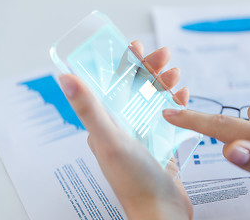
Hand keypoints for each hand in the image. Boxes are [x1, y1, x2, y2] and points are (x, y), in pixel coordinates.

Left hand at [59, 41, 191, 219]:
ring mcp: (144, 135)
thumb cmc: (133, 180)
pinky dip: (176, 103)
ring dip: (165, 83)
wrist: (161, 212)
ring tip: (177, 74)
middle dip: (150, 69)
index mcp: (107, 124)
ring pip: (154, 100)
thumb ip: (89, 109)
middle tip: (165, 56)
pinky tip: (184, 95)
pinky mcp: (162, 144)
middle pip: (136, 89)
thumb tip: (65, 77)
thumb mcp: (110, 140)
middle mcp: (124, 127)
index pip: (113, 84)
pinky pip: (169, 117)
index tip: (136, 46)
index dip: (124, 63)